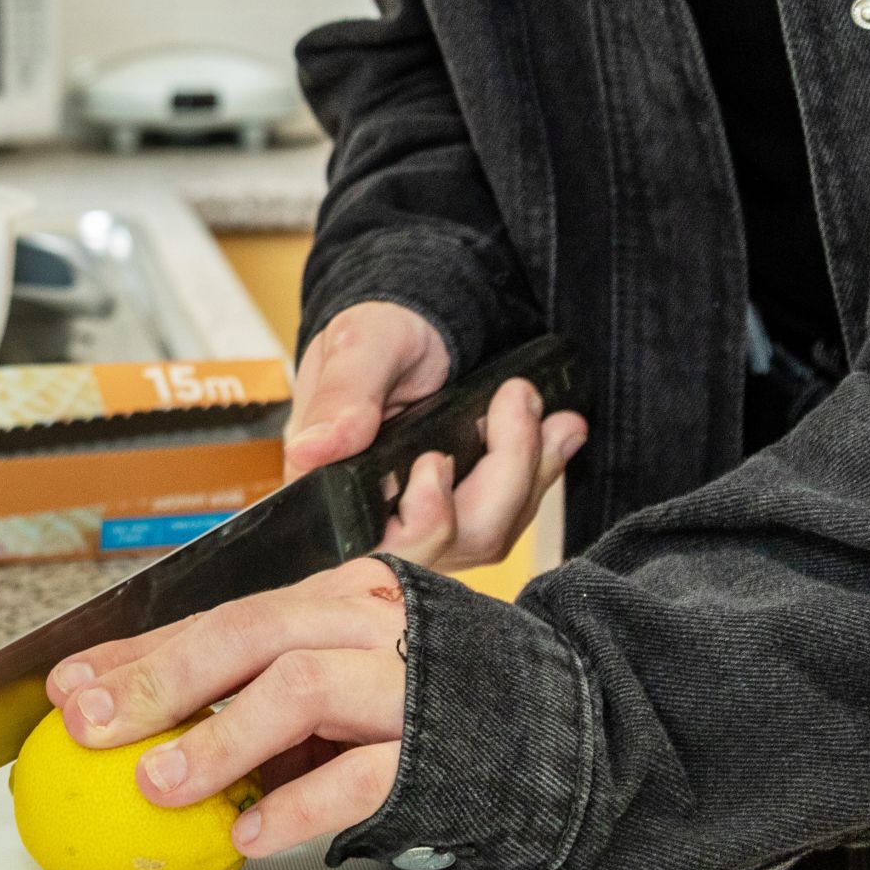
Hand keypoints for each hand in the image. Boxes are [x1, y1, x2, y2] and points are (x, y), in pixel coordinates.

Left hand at [44, 558, 411, 856]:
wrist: (573, 726)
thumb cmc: (444, 699)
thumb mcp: (352, 672)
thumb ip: (273, 685)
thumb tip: (159, 723)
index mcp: (342, 594)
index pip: (223, 613)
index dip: (140, 647)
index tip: (72, 681)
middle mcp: (372, 621)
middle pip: (246, 632)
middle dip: (156, 676)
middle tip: (88, 722)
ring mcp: (409, 680)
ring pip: (297, 687)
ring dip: (217, 736)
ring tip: (157, 782)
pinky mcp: (442, 748)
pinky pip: (358, 775)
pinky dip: (296, 806)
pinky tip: (249, 834)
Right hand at [287, 300, 586, 570]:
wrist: (415, 327)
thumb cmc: (379, 335)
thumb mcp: (358, 346)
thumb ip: (342, 396)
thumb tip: (312, 452)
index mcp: (328, 482)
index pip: (369, 539)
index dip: (416, 519)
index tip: (439, 461)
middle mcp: (374, 517)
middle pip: (441, 543)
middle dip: (496, 477)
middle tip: (518, 403)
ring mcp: (422, 523)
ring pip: (483, 535)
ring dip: (527, 474)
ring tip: (552, 417)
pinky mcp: (463, 515)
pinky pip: (507, 518)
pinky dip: (539, 473)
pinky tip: (556, 433)